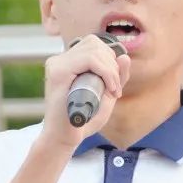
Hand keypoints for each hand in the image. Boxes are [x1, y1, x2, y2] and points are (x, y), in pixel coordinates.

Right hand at [40, 35, 130, 151]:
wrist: (63, 139)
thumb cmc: (82, 121)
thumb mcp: (105, 96)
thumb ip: (116, 78)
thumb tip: (125, 56)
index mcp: (67, 62)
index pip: (93, 44)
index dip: (109, 58)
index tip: (114, 84)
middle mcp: (59, 59)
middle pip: (94, 43)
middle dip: (112, 64)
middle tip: (115, 89)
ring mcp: (57, 64)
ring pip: (94, 49)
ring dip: (111, 70)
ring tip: (112, 90)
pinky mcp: (58, 72)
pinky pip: (89, 59)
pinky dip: (106, 72)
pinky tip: (109, 89)